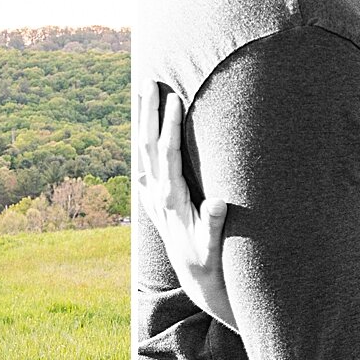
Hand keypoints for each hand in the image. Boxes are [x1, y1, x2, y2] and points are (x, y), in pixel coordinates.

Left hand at [136, 82, 236, 329]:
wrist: (195, 276)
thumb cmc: (208, 260)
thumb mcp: (212, 246)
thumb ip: (213, 225)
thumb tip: (218, 202)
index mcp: (172, 199)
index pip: (168, 154)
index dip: (170, 127)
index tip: (174, 99)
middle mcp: (157, 193)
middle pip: (148, 146)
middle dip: (148, 114)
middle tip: (148, 83)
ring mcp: (154, 194)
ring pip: (143, 150)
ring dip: (142, 121)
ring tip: (142, 93)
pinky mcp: (155, 197)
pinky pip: (145, 160)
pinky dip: (143, 140)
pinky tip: (142, 126)